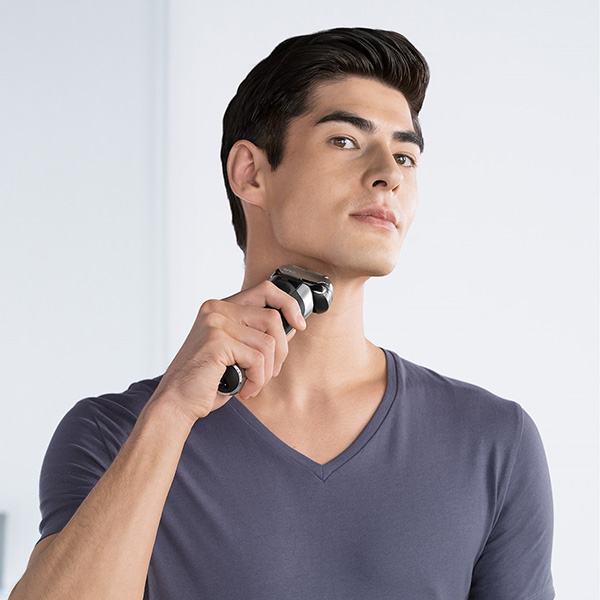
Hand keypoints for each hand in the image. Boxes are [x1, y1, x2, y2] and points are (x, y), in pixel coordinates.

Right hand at [151, 279, 306, 424]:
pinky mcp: (217, 341)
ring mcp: (216, 322)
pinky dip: (257, 380)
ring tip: (253, 385)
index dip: (288, 304)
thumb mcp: (236, 352)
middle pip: (272, 317)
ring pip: (268, 342)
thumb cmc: (206, 381)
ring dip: (267, 371)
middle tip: (271, 372)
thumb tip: (292, 325)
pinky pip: (258, 359)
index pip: (265, 289)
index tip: (299, 324)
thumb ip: (258, 335)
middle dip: (281, 350)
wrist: (177, 402)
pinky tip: (244, 389)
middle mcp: (216, 309)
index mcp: (220, 307)